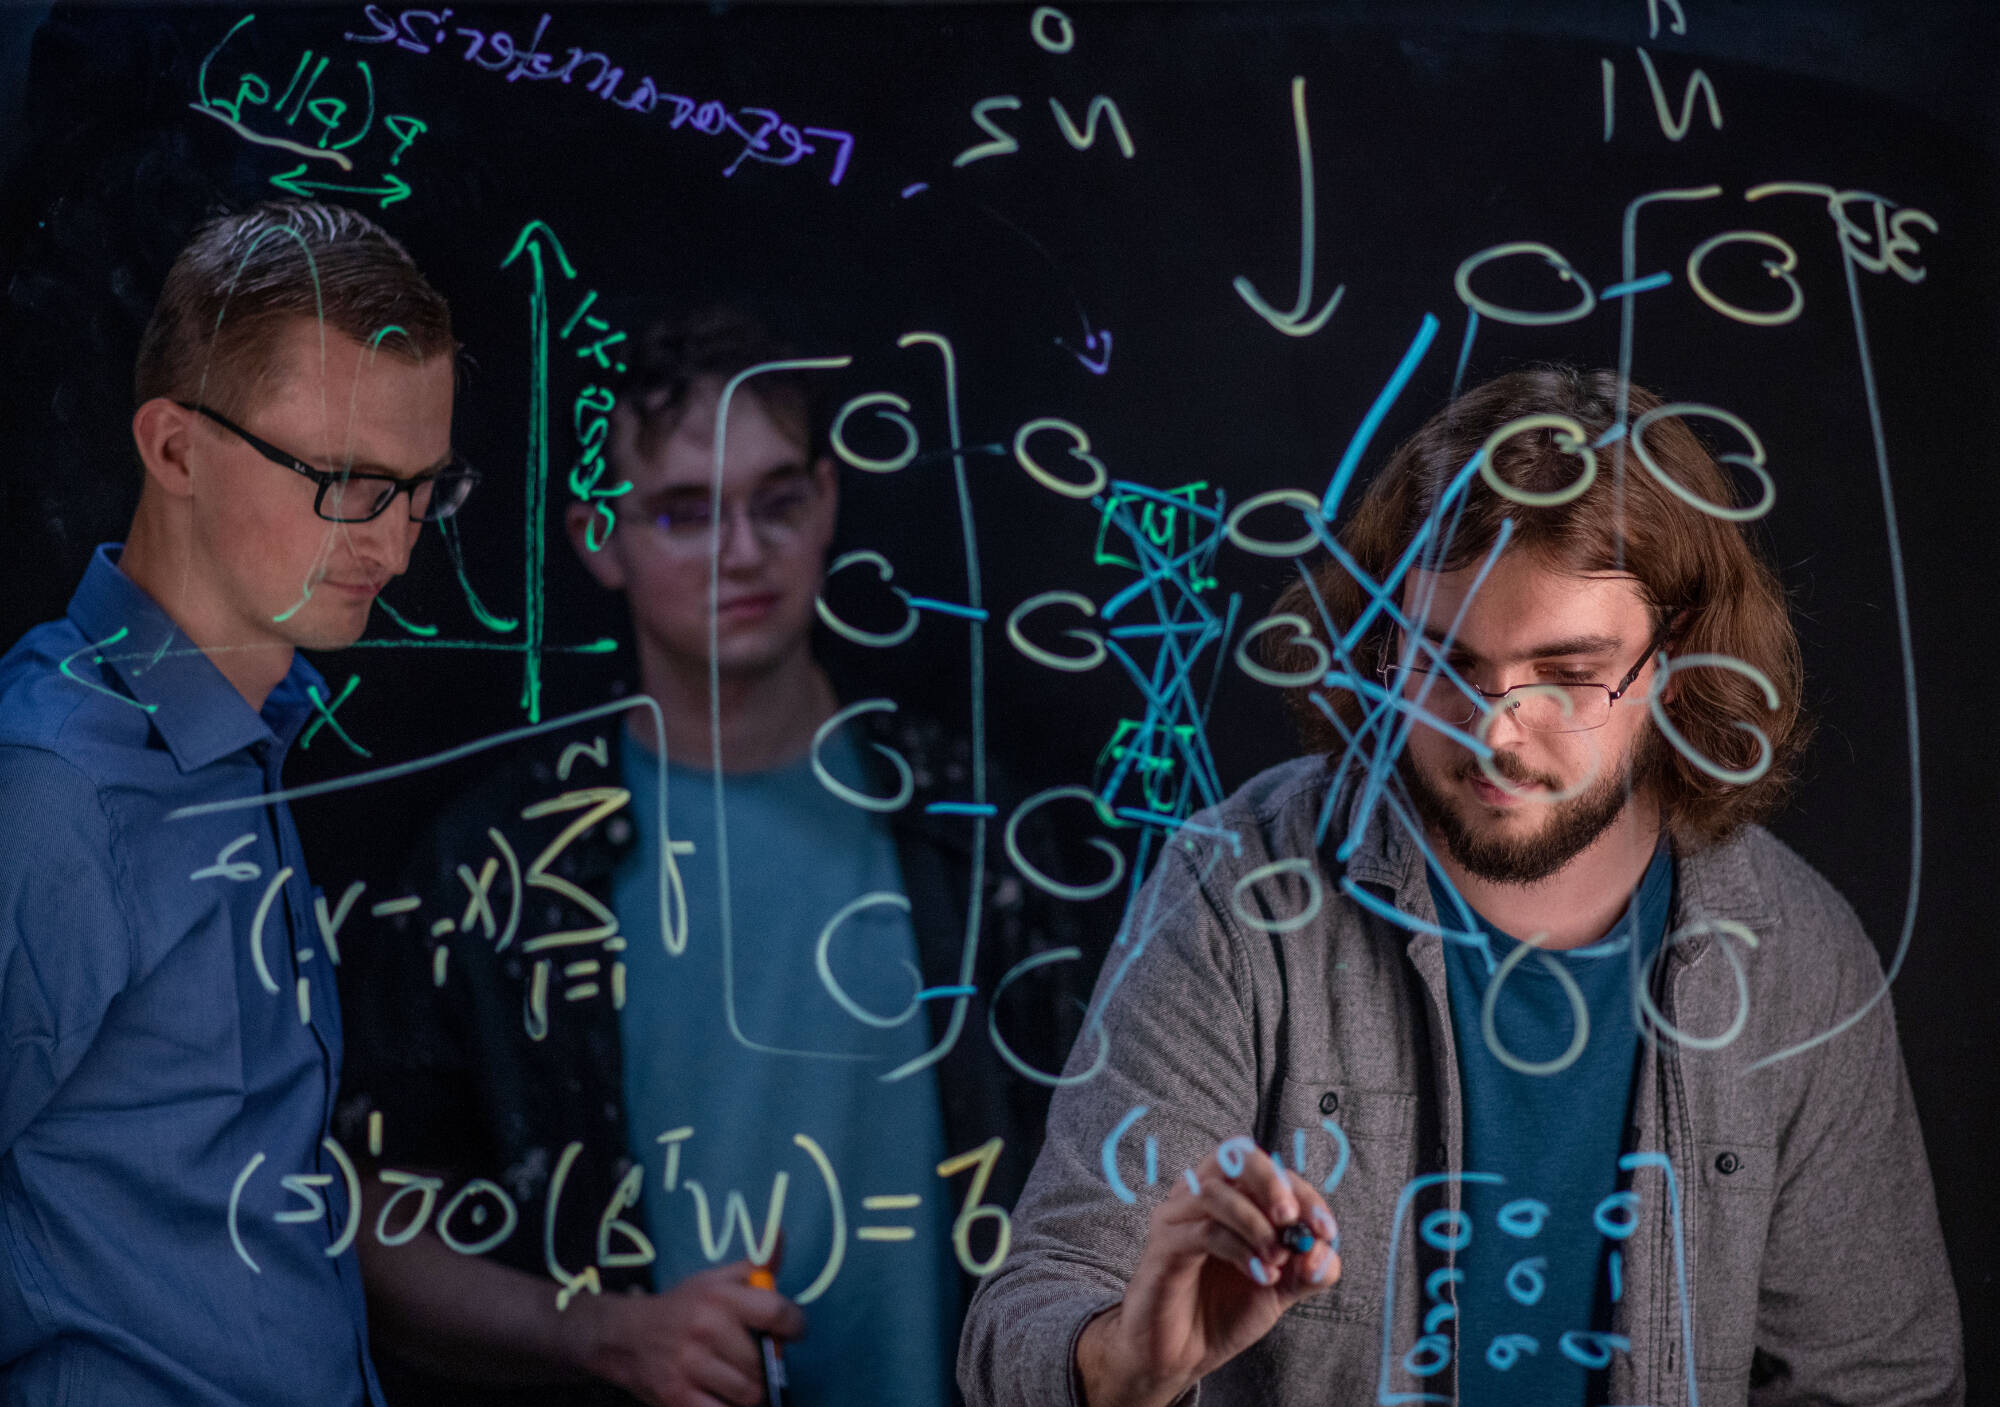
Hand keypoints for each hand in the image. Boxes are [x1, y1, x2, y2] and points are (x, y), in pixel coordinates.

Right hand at [564, 1259, 805, 1406]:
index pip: (776, 1312)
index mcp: (719, 1297)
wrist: (624, 1336)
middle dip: (766, 1366)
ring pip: (748, 1395)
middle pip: (764, 1363)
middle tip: (755, 1360)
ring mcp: (689, 1366)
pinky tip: (722, 1395)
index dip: (794, 1325)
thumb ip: (754, 1265)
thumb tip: (779, 1234)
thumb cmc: (681, 1307)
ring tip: (738, 1379)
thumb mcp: (714, 1280)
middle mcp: (705, 1329)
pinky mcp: (677, 1398)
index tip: (792, 1332)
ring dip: (749, 1392)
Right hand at [1077, 1137, 1340, 1406]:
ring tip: (1275, 1261)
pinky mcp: (1163, 1245)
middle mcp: (1200, 1196)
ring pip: (1217, 1192)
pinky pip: (1204, 1231)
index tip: (1325, 1230)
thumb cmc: (1224, 1312)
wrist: (1181, 1356)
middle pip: (1235, 1155)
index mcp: (1230, 1197)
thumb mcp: (1281, 1289)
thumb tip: (1323, 1248)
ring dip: (1256, 1224)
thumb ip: (1310, 1268)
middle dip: (1272, 1182)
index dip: (1301, 1192)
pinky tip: (1259, 1274)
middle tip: (1292, 1219)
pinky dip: (1240, 1250)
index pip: (1268, 1170)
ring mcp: (1177, 1217)